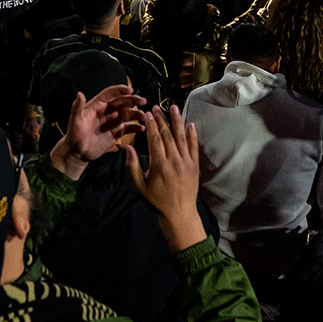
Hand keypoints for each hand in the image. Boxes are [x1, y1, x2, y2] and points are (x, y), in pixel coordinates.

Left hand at [52, 83, 144, 180]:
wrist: (77, 153)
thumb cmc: (74, 135)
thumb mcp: (75, 120)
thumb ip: (78, 107)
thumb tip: (79, 93)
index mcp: (97, 105)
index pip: (110, 93)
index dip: (120, 90)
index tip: (130, 90)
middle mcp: (107, 112)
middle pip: (122, 102)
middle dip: (133, 100)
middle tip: (143, 101)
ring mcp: (112, 122)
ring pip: (127, 115)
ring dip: (136, 114)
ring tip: (144, 116)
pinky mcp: (116, 133)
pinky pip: (128, 128)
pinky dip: (135, 128)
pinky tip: (141, 128)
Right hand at [124, 104, 205, 250]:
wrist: (179, 214)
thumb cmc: (156, 202)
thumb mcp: (139, 187)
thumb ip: (132, 167)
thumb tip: (127, 148)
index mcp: (159, 165)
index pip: (155, 139)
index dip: (151, 124)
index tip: (147, 113)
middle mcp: (174, 161)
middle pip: (167, 135)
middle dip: (161, 119)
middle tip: (156, 107)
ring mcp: (186, 162)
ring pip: (181, 137)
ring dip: (177, 121)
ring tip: (174, 107)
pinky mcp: (194, 166)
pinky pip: (194, 146)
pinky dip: (192, 134)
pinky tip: (190, 124)